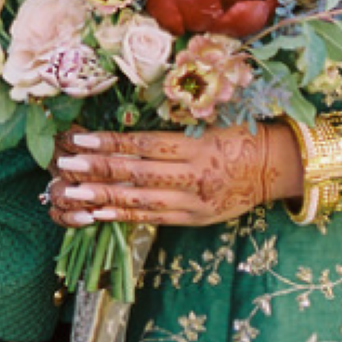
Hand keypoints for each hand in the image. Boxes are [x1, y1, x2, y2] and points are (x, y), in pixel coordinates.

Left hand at [47, 125, 294, 230]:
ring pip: (144, 200)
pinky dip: (126, 216)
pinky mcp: (197, 219)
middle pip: (140, 175)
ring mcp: (196, 202)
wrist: (276, 167)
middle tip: (65, 167)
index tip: (78, 140)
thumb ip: (171, 126)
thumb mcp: (209, 122)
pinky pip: (156, 219)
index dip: (110, 143)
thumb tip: (125, 122)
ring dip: (105, 197)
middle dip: (99, 171)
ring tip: (73, 193)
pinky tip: (99, 213)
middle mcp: (196, 176)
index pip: (146, 146)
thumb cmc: (238, 135)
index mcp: (198, 147)